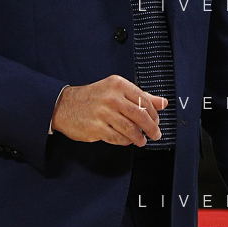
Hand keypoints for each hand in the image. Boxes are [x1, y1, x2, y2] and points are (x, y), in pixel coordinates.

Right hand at [50, 75, 166, 145]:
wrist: (63, 105)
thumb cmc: (92, 98)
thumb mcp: (116, 90)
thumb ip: (140, 96)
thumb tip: (163, 103)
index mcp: (117, 85)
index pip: (144, 100)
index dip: (154, 114)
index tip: (156, 121)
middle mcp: (111, 97)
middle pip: (140, 115)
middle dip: (151, 128)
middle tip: (155, 134)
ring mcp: (103, 113)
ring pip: (130, 129)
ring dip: (139, 137)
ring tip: (141, 140)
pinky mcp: (96, 128)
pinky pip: (117, 138)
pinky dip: (125, 141)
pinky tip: (127, 141)